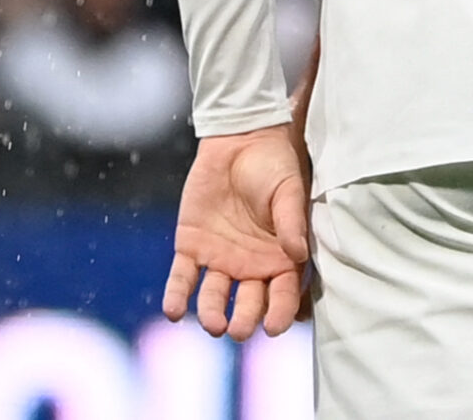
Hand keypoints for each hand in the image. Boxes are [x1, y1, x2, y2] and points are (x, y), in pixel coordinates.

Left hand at [163, 124, 310, 340]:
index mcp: (280, 257)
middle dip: (245, 320)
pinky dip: (176, 296)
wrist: (240, 141)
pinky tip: (174, 311)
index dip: (281, 311)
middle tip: (239, 331)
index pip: (283, 293)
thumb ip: (291, 222)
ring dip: (211, 313)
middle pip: (248, 302)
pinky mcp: (191, 248)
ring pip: (214, 296)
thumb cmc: (274, 166)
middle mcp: (251, 265)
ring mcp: (220, 258)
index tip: (276, 327)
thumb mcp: (289, 191)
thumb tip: (298, 254)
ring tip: (213, 324)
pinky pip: (182, 278)